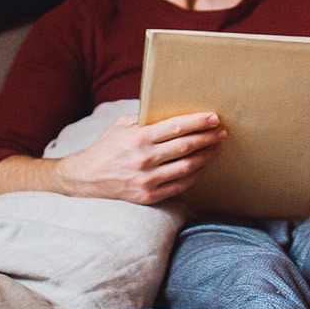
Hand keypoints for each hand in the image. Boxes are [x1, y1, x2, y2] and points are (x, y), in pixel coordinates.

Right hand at [55, 113, 225, 204]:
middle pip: (185, 147)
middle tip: (221, 132)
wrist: (88, 178)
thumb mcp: (121, 125)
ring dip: (206, 156)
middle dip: (207, 138)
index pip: (175, 127)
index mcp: (137, 138)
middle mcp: (144, 159)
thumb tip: (174, 112)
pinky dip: (194, 174)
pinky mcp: (149, 196)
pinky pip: (180, 185)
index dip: (197, 122)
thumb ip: (145, 118)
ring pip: (187, 167)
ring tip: (216, 148)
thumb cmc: (108, 147)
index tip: (213, 118)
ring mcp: (147, 180)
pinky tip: (202, 166)